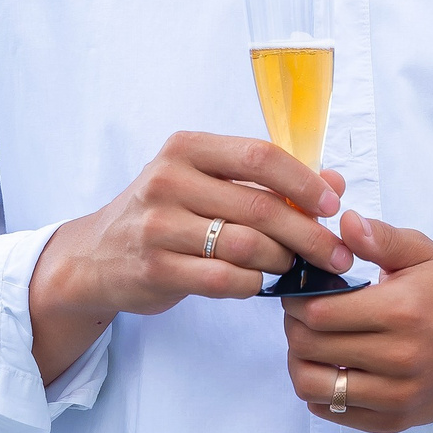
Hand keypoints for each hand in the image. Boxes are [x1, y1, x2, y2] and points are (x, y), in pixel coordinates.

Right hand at [28, 130, 349, 382]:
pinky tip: (260, 283)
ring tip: (294, 267)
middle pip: (260, 206)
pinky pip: (225, 280)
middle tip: (336, 253)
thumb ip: (266, 179)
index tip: (333, 204)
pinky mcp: (156, 268)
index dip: (304, 181)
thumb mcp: (205, 182)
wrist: (96, 256)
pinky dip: (252, 284)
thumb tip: (334, 181)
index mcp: (186, 149)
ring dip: (282, 261)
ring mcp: (159, 226)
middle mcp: (169, 181)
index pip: (259, 156)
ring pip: (247, 246)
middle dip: (309, 233)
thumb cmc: (164, 213)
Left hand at [279, 213, 432, 432]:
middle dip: (294, 327)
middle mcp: (398, 358)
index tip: (299, 291)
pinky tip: (330, 370)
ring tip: (310, 345)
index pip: (319, 313)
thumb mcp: (425, 253)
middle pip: (310, 348)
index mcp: (401, 311)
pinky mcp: (397, 419)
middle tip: (301, 314)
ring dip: (300, 363)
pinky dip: (320, 393)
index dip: (296, 300)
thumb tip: (344, 222)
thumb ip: (381, 238)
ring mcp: (397, 394)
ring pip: (315, 387)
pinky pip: (337, 413)